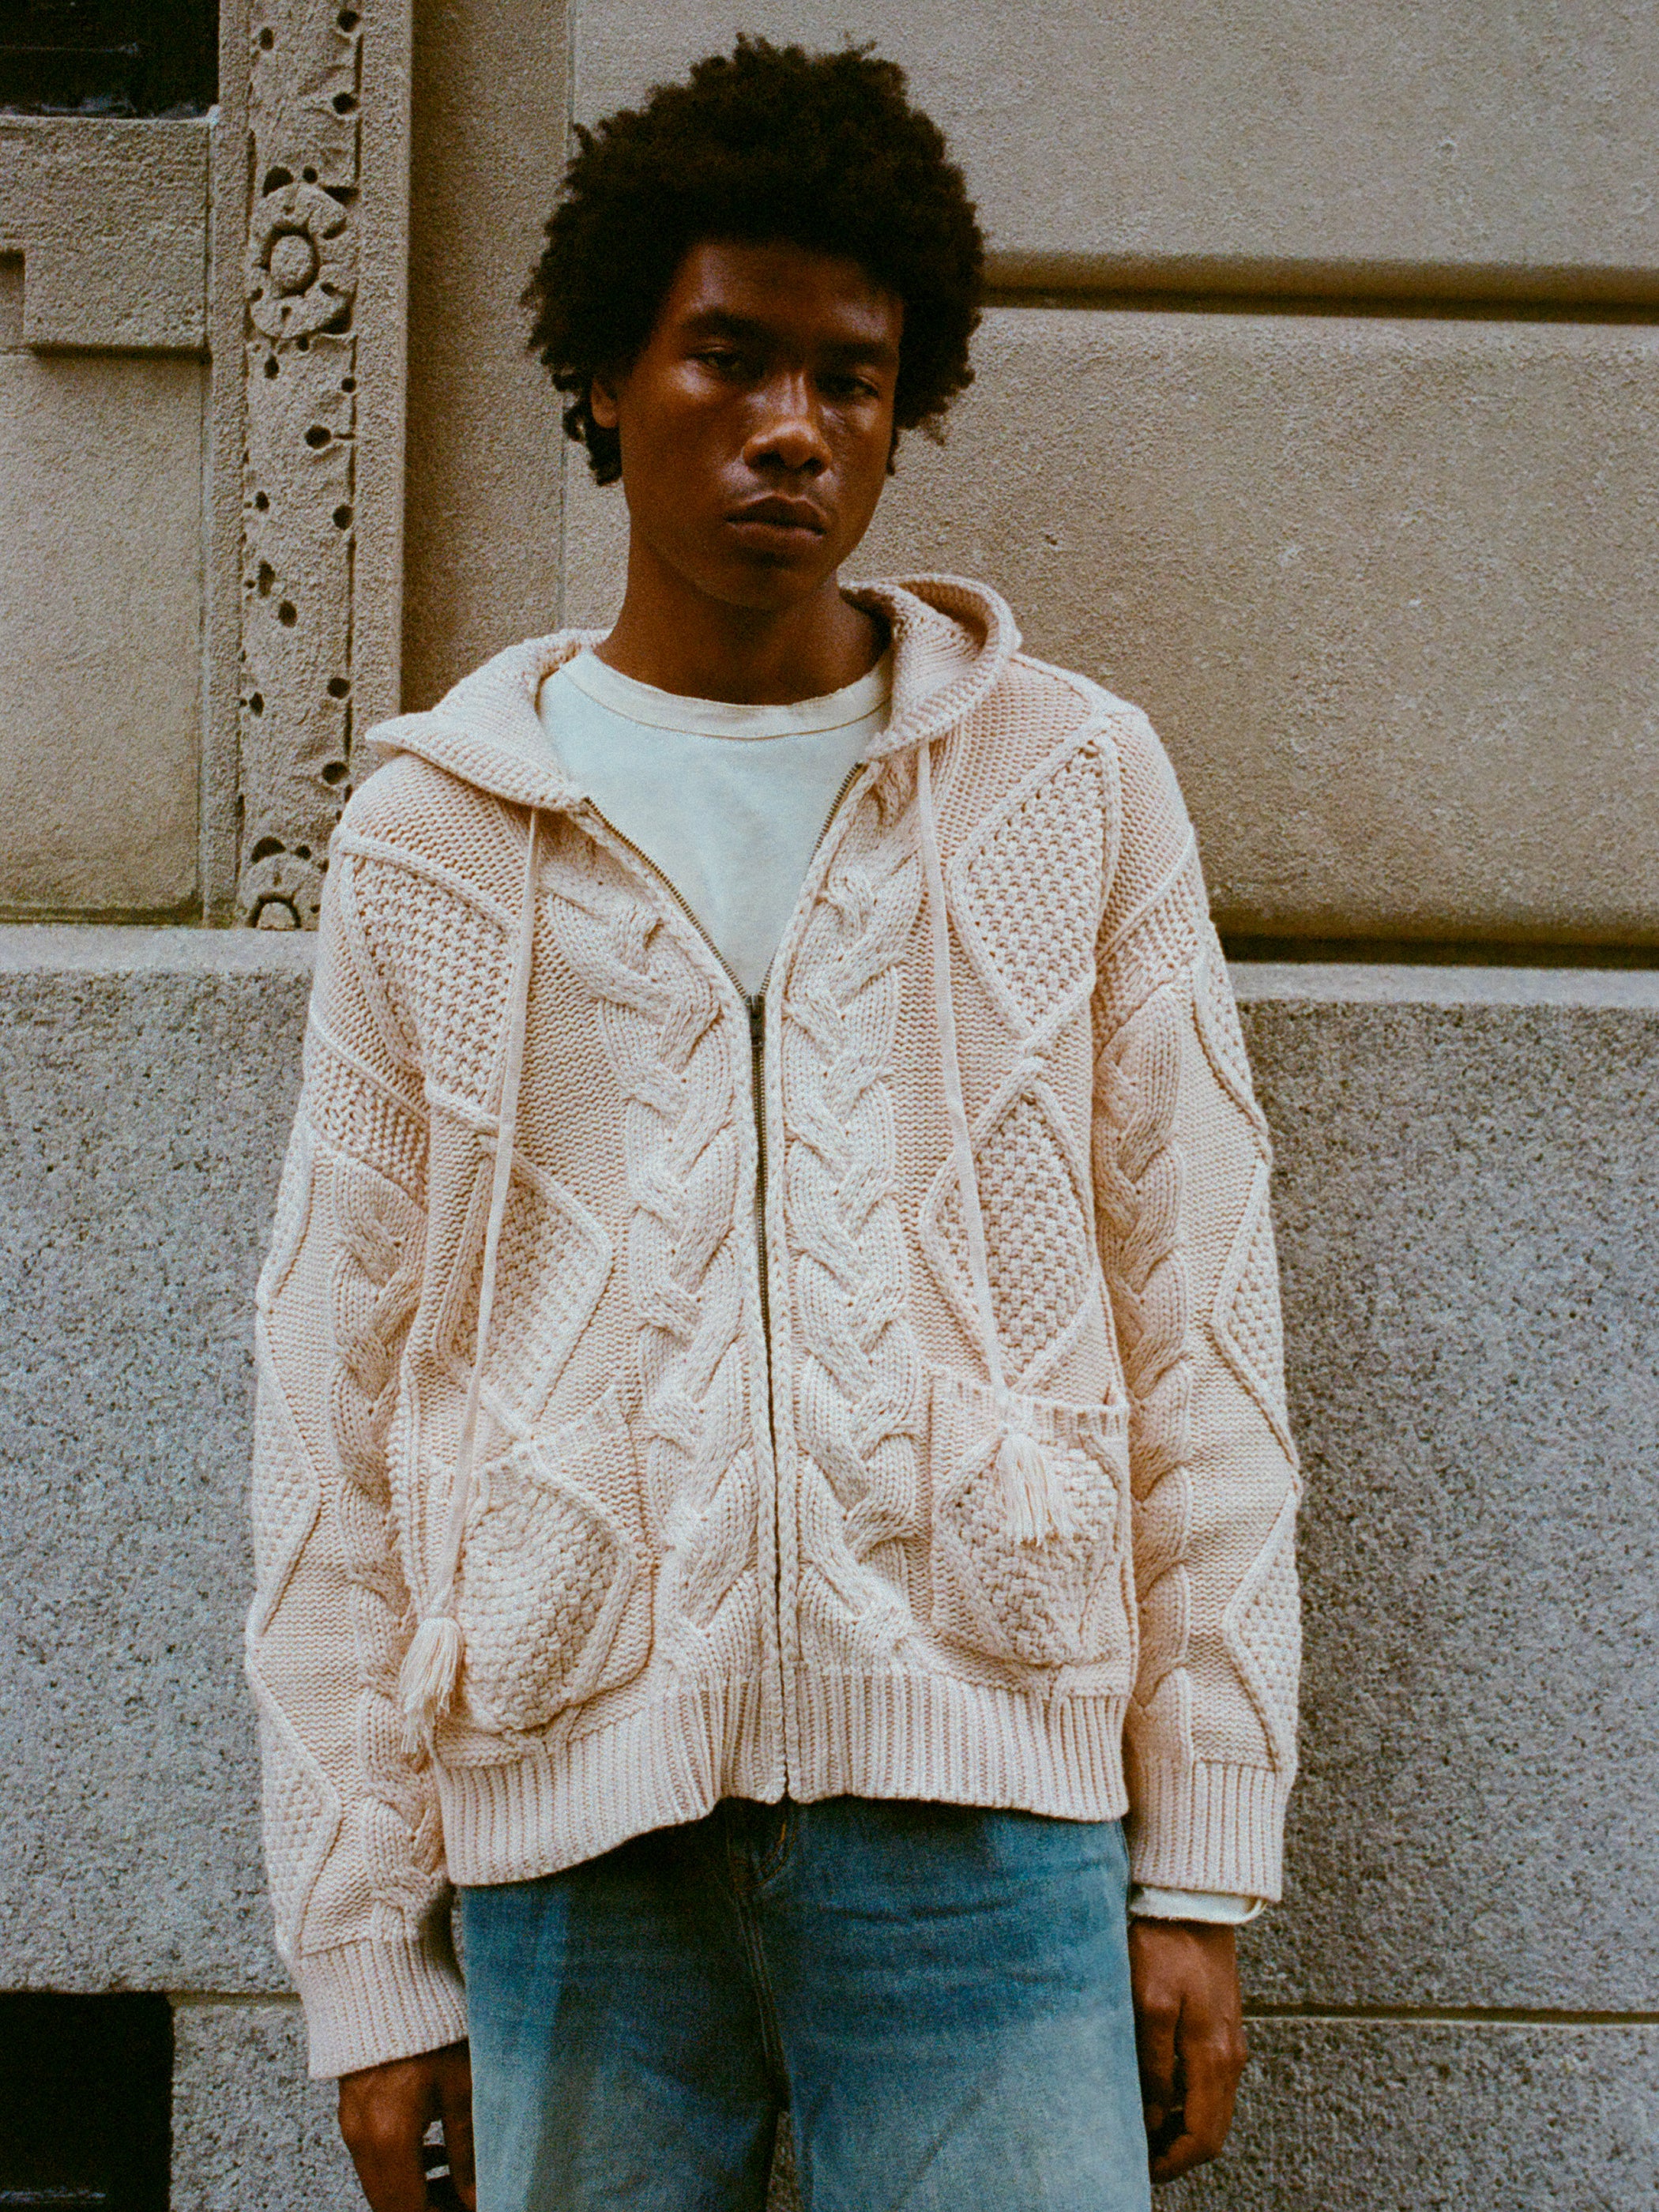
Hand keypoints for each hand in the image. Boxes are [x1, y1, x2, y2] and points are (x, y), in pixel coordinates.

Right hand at [338, 2040, 475, 2211]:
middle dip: (428, 2208)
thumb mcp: (461, 2086)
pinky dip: (401, 2166)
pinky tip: (431, 2148)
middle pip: (389, 2204)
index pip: (409, 2210)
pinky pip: (373, 2157)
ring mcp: (352, 2125)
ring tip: (455, 2177)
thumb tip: (476, 2195)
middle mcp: (362, 2140)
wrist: (382, 1978)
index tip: (466, 2210)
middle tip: (463, 2199)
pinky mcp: (352, 2109)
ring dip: (414, 2191)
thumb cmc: (427, 2025)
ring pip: (380, 2183)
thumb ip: (466, 2149)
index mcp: (390, 2140)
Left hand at [1128, 1920, 1246, 2185]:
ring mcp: (1230, 2043)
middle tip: (1138, 2154)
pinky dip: (1189, 2102)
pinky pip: (1211, 2085)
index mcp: (1213, 2057)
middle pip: (1212, 2132)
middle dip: (1178, 2152)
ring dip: (1183, 2128)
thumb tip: (1152, 2117)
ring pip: (1213, 2110)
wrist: (1194, 1901)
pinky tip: (1158, 2092)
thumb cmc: (1165, 1945)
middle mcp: (1229, 2058)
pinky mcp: (1222, 2028)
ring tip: (1141, 2126)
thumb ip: (1152, 2064)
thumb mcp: (1148, 2003)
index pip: (1203, 2136)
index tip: (1141, 2167)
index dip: (1173, 2161)